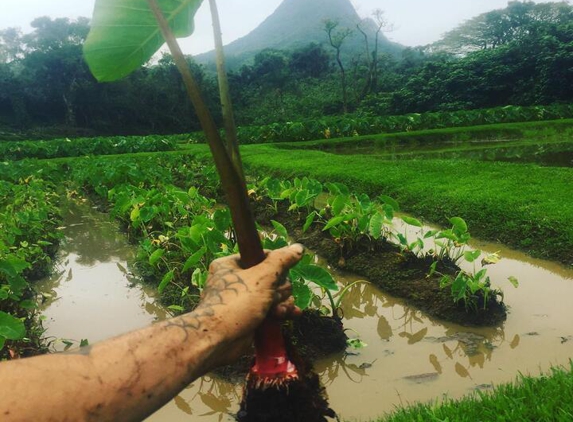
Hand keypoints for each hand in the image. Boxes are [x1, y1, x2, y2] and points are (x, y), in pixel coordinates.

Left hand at [196, 244, 303, 366]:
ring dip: (282, 302)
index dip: (275, 265)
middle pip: (271, 277)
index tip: (279, 275)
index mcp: (231, 264)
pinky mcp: (249, 316)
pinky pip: (270, 309)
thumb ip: (281, 260)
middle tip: (273, 298)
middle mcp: (235, 280)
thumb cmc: (236, 303)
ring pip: (273, 295)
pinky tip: (292, 315)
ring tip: (279, 311)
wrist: (218, 340)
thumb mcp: (262, 277)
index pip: (262, 256)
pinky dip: (280, 312)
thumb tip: (298, 248)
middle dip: (279, 289)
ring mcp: (243, 300)